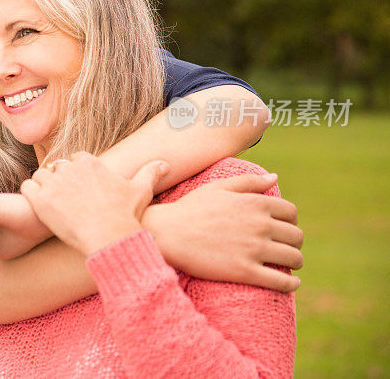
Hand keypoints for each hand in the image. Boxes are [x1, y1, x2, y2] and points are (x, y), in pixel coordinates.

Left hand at [21, 152, 169, 255]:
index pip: (75, 159)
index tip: (80, 187)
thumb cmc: (125, 215)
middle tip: (66, 198)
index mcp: (89, 162)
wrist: (110, 238)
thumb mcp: (140, 191)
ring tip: (52, 202)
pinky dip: (30, 194)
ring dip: (43, 186)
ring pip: (40, 176)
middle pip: (57, 167)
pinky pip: (27, 188)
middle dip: (60, 179)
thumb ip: (150, 173)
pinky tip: (39, 205)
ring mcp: (53, 184)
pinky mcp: (40, 200)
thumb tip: (165, 163)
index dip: (76, 172)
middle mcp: (69, 168)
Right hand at [141, 173, 303, 291]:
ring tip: (288, 266)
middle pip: (296, 236)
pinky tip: (292, 284)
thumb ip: (248, 182)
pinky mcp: (246, 272)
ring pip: (293, 259)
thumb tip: (274, 177)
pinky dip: (291, 284)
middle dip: (293, 243)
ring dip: (295, 263)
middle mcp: (259, 225)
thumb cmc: (189, 209)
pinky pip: (281, 281)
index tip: (282, 228)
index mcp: (254, 203)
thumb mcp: (217, 188)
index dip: (290, 221)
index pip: (291, 212)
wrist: (166, 234)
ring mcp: (254, 249)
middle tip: (285, 248)